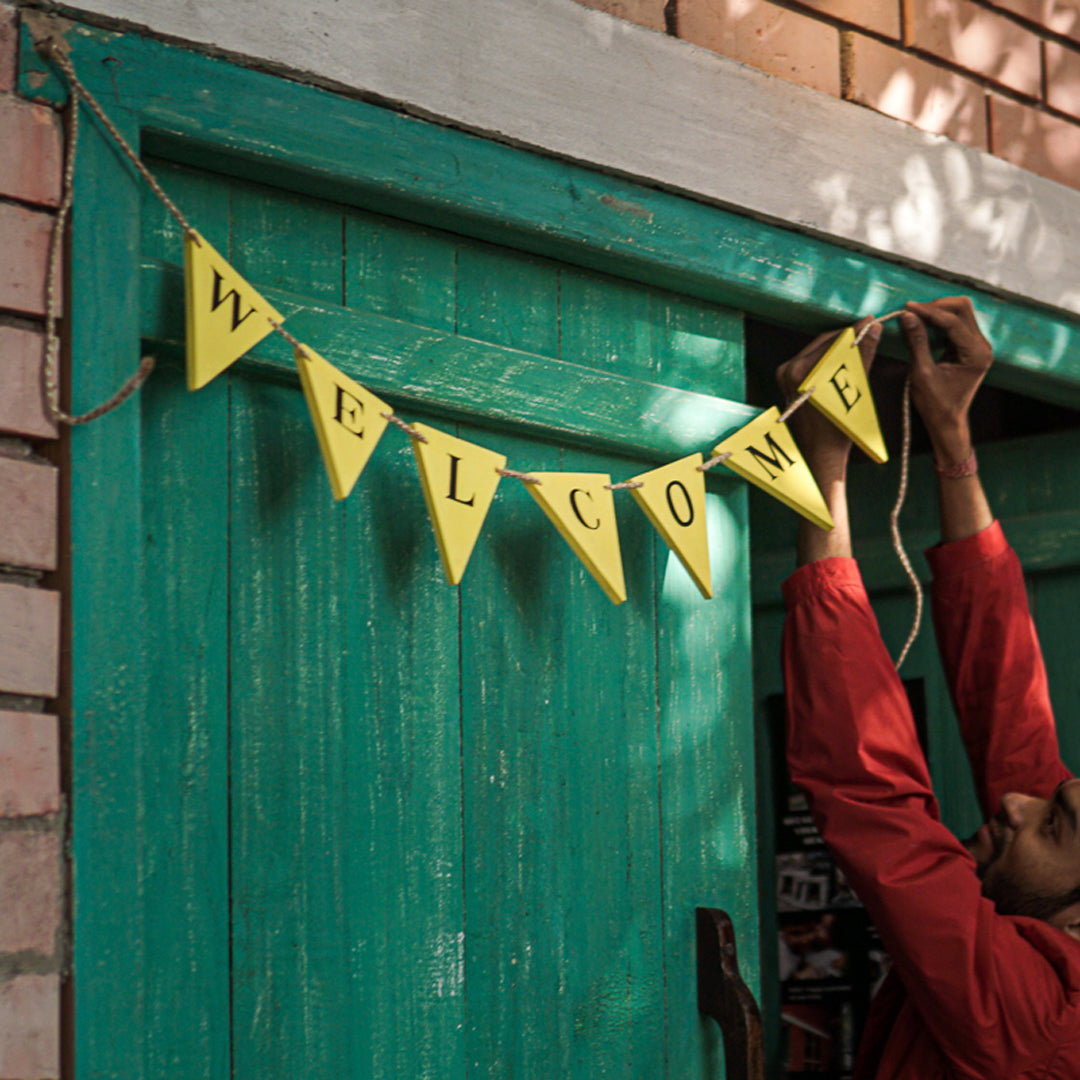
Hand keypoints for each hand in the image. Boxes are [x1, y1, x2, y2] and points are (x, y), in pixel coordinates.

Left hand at [776, 317, 880, 475]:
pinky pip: (811, 362)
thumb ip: (862, 355)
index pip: (832, 341)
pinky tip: (845, 359)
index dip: (853, 331)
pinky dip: (828, 359)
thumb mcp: (855, 389)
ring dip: (838, 347)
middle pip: (823, 344)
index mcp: (800, 371)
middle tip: (868, 329)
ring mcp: (785, 376)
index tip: (870, 321)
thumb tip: (871, 328)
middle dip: (846, 338)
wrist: (821, 452)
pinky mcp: (787, 382)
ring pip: (817, 352)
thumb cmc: (839, 427)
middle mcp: (788, 370)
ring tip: (861, 343)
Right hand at [901, 298, 992, 464]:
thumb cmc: (935, 404)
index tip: (907, 307)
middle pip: (963, 309)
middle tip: (912, 310)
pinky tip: (924, 323)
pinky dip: (940, 320)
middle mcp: (982, 346)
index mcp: (976, 354)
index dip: (929, 311)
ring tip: (915, 315)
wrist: (947, 422)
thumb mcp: (922, 373)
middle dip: (936, 306)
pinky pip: (957, 323)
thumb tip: (907, 316)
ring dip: (938, 311)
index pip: (953, 321)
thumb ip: (917, 342)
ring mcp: (978, 345)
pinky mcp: (970, 347)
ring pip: (961, 313)